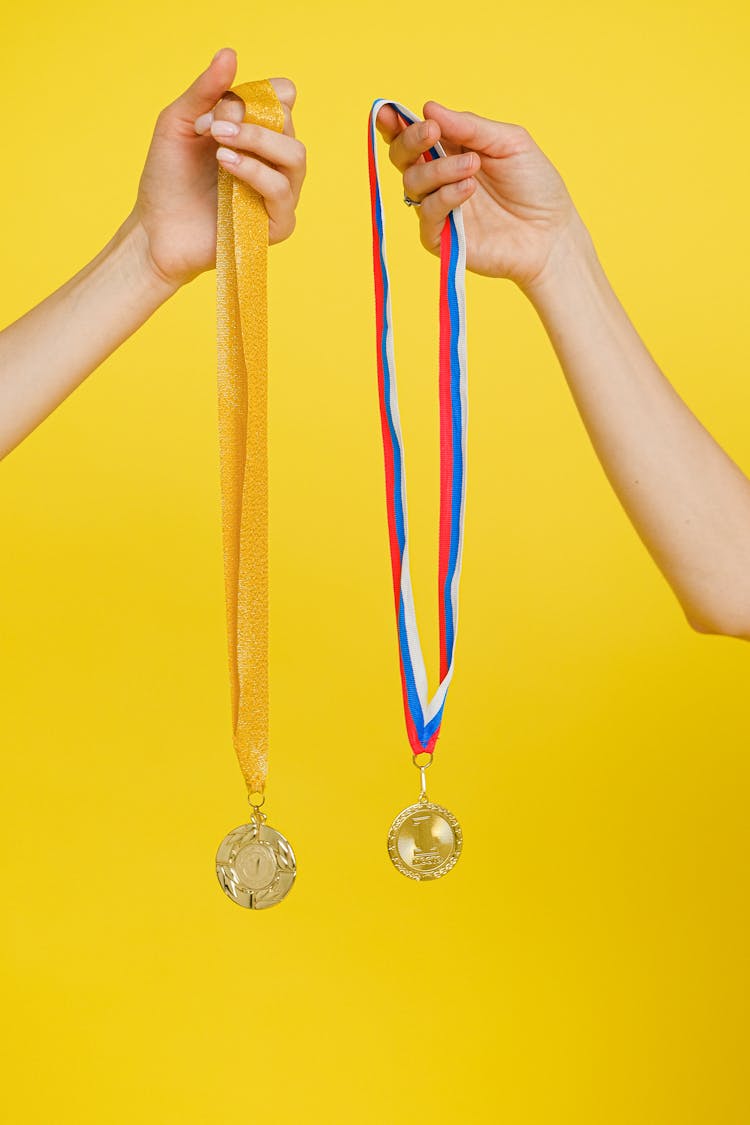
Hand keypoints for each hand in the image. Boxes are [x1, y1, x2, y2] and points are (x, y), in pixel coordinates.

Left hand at [131, 49, 304, 288]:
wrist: (155, 230)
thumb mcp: (180, 123)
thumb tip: (230, 53)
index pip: (284, 98)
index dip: (259, 93)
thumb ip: (205, 91)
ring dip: (258, 142)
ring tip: (220, 146)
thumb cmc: (168, 179)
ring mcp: (278, 194)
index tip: (217, 107)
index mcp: (256, 132)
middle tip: (211, 128)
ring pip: (295, 156)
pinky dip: (256, 174)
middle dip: (250, 118)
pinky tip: (226, 167)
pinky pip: (282, 191)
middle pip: (289, 123)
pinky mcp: (276, 225)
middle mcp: (273, 160)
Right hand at [376, 102, 578, 291]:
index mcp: (451, 150)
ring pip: (412, 183)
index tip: (388, 112)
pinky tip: (468, 187)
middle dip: (409, 140)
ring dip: (438, 169)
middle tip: (431, 132)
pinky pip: (427, 214)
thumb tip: (429, 108)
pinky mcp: (441, 238)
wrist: (551, 233)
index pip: (413, 136)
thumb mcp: (509, 143)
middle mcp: (439, 179)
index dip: (394, 123)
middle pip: (401, 157)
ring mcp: (438, 209)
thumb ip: (470, 126)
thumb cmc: (534, 186)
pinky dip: (445, 196)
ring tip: (473, 165)